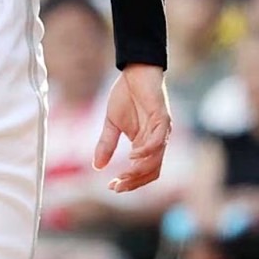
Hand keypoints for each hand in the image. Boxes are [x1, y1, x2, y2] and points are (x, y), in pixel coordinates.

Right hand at [93, 63, 170, 192]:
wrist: (135, 71)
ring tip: (124, 175)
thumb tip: (96, 167)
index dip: (130, 182)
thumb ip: (106, 144)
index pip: (143, 171)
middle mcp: (156, 141)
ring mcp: (161, 131)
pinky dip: (146, 152)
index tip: (111, 187)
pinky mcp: (162, 118)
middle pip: (151, 171)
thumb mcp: (112, 123)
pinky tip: (132, 156)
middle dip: (134, 182)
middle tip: (116, 187)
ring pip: (156, 160)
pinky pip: (158, 141)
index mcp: (146, 144)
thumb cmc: (126, 95)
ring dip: (140, 171)